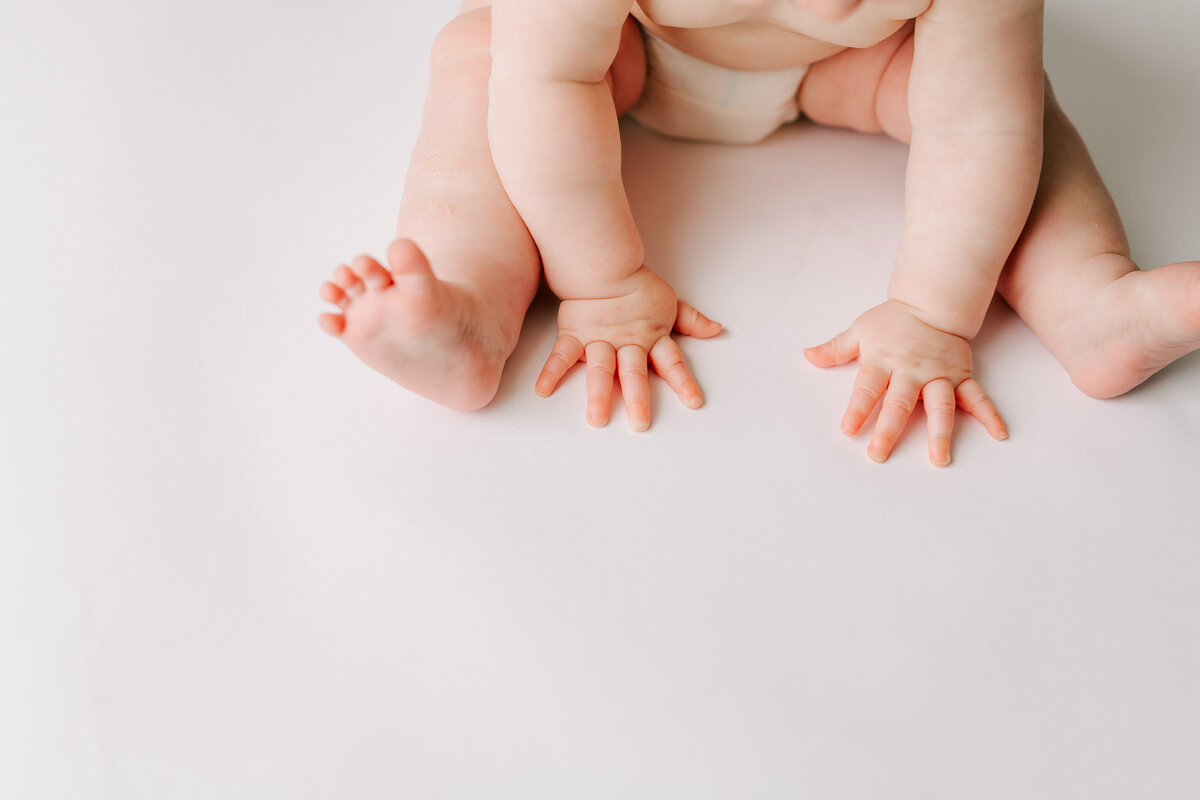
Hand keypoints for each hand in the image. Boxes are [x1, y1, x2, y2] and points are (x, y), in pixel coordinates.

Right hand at [535, 266, 721, 429]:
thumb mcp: (670, 303)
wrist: (604, 263)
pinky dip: (551, 372)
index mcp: (651, 337)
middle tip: (639, 424)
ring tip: (596, 419)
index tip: (694, 402)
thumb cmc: (638, 285)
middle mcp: (626, 343)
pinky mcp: (574, 335)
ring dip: (599, 394)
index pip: (671, 362)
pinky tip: (543, 391)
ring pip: (600, 370)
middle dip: (638, 398)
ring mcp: (599, 340)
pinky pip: (561, 356)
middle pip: (634, 373)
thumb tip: (716, 330)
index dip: (683, 381)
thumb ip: (690, 320)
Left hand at [804, 300, 1006, 465]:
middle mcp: (912, 371)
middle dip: (889, 429)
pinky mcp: (961, 376)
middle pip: (900, 403)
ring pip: (940, 406)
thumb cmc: (893, 321)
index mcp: (884, 360)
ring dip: (940, 432)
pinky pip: (977, 398)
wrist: (933, 302)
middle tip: (879, 454)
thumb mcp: (860, 330)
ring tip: (939, 459)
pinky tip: (998, 435)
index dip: (858, 409)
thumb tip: (807, 355)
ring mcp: (939, 375)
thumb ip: (835, 348)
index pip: (867, 388)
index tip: (848, 430)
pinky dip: (989, 415)